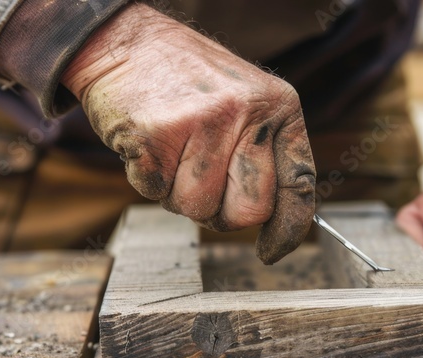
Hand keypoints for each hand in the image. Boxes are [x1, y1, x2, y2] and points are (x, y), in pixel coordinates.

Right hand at [62, 4, 315, 263]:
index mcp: (279, 107)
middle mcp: (247, 114)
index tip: (272, 250)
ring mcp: (203, 124)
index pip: (299, 183)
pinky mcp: (157, 135)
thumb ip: (263, 152)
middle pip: (248, 212)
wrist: (124, 42)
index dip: (288, 228)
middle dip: (221, 213)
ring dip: (176, 192)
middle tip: (201, 182)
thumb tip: (274, 221)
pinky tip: (149, 142)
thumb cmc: (186, 82)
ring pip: (197, 208)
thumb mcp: (245, 102)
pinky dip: (146, 178)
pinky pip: (155, 193)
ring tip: (172, 150)